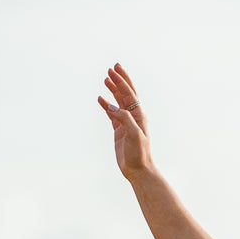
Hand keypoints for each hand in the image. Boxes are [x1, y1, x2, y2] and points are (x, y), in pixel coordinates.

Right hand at [98, 62, 152, 177]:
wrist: (138, 169)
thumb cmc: (139, 153)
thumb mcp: (134, 135)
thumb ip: (124, 119)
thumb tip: (112, 107)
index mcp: (139, 115)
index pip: (129, 93)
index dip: (121, 81)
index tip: (113, 70)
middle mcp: (133, 116)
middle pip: (125, 94)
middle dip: (119, 80)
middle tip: (111, 68)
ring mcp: (125, 122)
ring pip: (118, 102)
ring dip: (112, 90)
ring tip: (105, 80)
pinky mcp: (119, 130)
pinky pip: (111, 113)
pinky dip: (106, 105)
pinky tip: (100, 99)